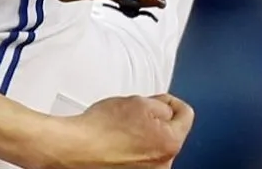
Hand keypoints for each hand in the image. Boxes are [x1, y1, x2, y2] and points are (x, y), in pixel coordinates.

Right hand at [36, 94, 194, 168]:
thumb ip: (161, 104)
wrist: (76, 147)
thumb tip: (166, 108)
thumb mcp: (138, 101)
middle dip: (156, 119)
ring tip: (121, 128)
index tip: (158, 99)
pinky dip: (133, 147)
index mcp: (171, 142)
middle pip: (170, 131)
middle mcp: (163, 164)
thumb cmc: (101, 128)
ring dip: (144, 134)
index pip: (185, 113)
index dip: (169, 100)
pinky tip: (117, 140)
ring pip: (155, 144)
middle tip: (134, 113)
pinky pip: (141, 156)